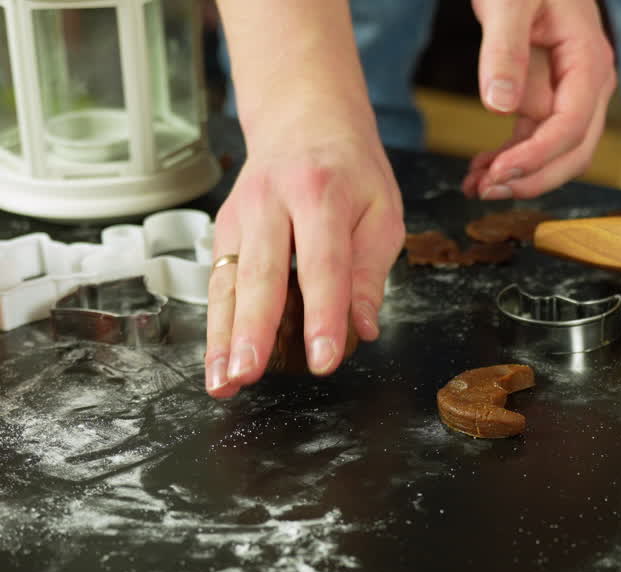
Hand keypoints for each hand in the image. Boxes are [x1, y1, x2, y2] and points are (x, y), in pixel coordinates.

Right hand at [206, 0, 403, 397]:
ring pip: (227, 283)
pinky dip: (216, 326)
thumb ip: (371, 271)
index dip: (323, 316)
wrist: (304, 119)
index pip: (322, 264)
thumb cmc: (351, 171)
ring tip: (222, 382)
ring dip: (221, 337)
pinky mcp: (222, 231)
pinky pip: (218, 283)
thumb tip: (365, 327)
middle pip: (260, 274)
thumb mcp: (382, 211)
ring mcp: (238, 216)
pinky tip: (218, 362)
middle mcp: (270, 202)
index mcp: (320, 193)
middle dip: (253, 330)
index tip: (325, 359)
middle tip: (248, 374)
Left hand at [462, 0, 615, 198]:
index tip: (499, 173)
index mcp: (589, 60)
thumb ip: (505, 50)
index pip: (572, 125)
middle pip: (574, 150)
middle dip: (533, 177)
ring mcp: (574, 91)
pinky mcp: (552, 93)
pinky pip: (537, 136)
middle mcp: (590, 82)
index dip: (538, 157)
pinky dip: (511, 156)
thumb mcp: (508, 2)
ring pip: (557, 151)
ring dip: (519, 174)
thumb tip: (500, 107)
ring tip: (473, 185)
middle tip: (486, 191)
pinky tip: (480, 168)